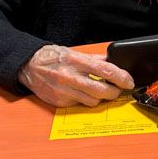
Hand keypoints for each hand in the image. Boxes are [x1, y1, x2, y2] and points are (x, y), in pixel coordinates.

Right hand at [17, 44, 133, 107]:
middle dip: (115, 92)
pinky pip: (80, 105)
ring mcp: (64, 91)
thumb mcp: (73, 52)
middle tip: (119, 89)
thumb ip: (93, 59)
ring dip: (101, 98)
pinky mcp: (59, 102)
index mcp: (76, 61)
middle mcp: (70, 77)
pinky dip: (86, 100)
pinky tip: (84, 93)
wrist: (28, 66)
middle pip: (102, 90)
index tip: (129, 81)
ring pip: (93, 101)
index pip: (105, 70)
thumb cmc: (51, 57)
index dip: (121, 77)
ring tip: (101, 91)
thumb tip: (112, 62)